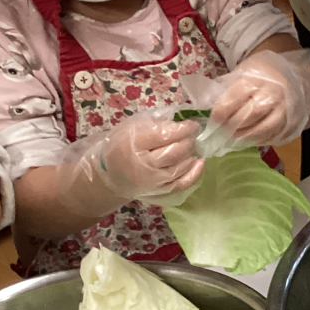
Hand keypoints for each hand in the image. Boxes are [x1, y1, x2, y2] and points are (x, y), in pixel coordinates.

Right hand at [57, 115, 203, 216]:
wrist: (109, 175)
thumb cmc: (121, 145)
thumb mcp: (132, 127)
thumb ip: (155, 122)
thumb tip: (180, 118)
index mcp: (135, 143)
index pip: (165, 135)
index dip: (183, 128)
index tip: (192, 124)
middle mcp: (144, 164)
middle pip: (174, 152)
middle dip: (188, 141)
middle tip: (192, 135)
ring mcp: (152, 181)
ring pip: (179, 167)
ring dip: (190, 154)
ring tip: (192, 146)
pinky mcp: (159, 192)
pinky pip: (181, 184)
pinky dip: (194, 173)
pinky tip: (200, 162)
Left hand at [209, 48, 309, 146]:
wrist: (295, 78)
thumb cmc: (263, 76)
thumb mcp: (243, 73)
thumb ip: (227, 89)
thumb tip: (207, 107)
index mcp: (257, 79)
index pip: (235, 98)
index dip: (221, 113)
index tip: (213, 121)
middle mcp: (274, 94)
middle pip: (250, 115)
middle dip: (232, 127)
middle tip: (221, 133)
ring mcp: (286, 109)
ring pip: (264, 129)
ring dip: (246, 138)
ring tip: (234, 139)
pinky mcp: (293, 122)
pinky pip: (275, 136)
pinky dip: (260, 141)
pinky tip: (250, 140)